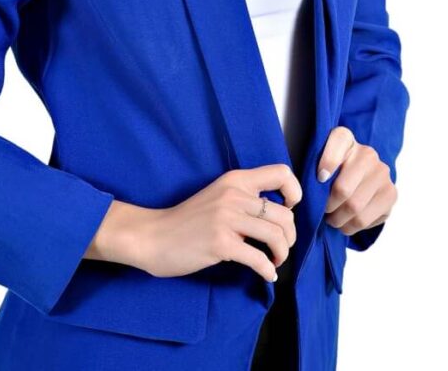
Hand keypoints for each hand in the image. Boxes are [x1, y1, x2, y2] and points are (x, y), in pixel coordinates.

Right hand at [135, 164, 301, 282]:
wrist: (153, 236)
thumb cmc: (187, 220)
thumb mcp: (218, 196)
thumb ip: (243, 198)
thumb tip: (279, 213)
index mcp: (235, 179)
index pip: (282, 173)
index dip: (294, 193)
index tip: (287, 211)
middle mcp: (233, 194)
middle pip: (285, 214)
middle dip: (290, 237)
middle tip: (280, 247)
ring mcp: (226, 218)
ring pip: (277, 235)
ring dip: (282, 254)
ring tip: (274, 260)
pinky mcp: (220, 243)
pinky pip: (259, 259)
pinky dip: (268, 271)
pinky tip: (266, 275)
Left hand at [318, 126, 397, 235]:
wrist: (359, 177)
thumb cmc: (331, 170)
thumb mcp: (317, 160)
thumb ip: (313, 162)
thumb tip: (321, 179)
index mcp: (346, 138)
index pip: (338, 142)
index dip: (327, 162)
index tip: (320, 178)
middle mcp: (368, 153)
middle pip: (343, 190)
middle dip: (328, 206)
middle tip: (323, 210)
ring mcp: (382, 174)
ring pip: (354, 208)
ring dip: (338, 220)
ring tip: (332, 218)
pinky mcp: (391, 194)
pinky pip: (365, 220)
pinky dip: (350, 227)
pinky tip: (346, 221)